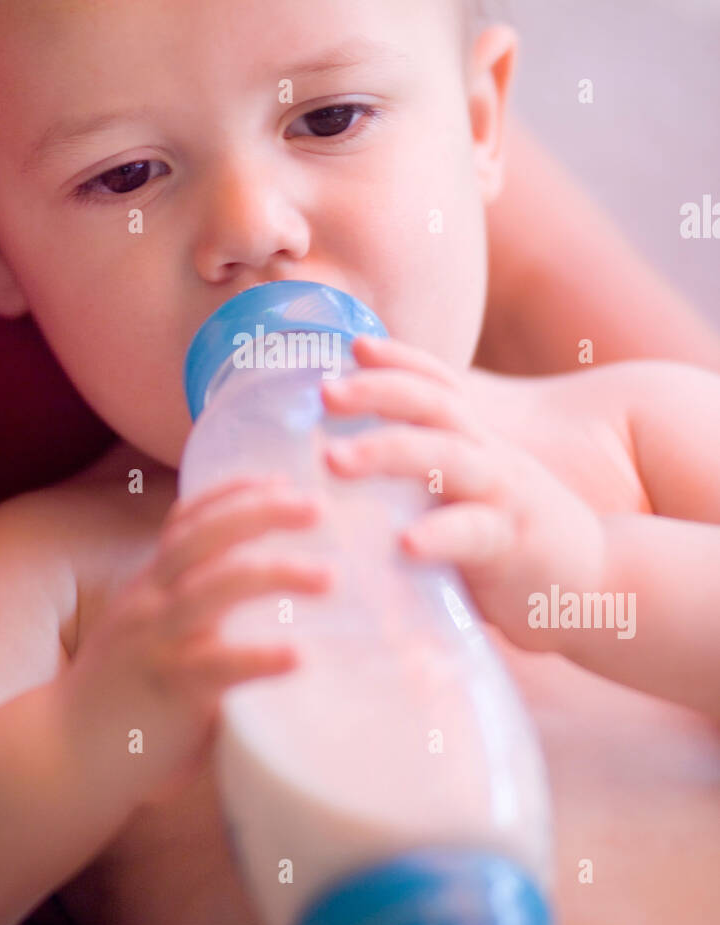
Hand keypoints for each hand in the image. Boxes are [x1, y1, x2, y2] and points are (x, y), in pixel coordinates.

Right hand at [66, 474, 331, 805]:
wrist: (61, 757)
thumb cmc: (118, 697)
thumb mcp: (147, 636)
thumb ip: (192, 616)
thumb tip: (260, 607)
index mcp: (149, 587)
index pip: (187, 521)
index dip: (233, 493)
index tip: (281, 479)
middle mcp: (150, 603)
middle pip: (204, 539)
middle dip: (260, 514)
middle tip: (316, 508)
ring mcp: (156, 644)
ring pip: (215, 590)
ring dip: (275, 575)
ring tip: (327, 578)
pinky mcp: (167, 691)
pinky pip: (217, 666)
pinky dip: (259, 657)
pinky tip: (297, 656)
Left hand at [320, 335, 606, 652]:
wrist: (600, 581)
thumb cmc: (513, 537)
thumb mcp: (469, 492)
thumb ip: (422, 476)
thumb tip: (349, 470)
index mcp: (475, 441)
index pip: (436, 384)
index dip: (399, 359)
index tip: (354, 342)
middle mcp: (488, 455)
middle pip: (433, 405)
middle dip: (377, 391)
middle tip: (324, 391)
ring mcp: (501, 496)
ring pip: (446, 458)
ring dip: (388, 450)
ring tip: (335, 458)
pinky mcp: (510, 544)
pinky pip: (471, 533)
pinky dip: (437, 535)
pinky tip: (402, 543)